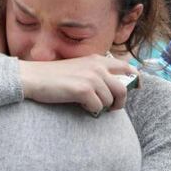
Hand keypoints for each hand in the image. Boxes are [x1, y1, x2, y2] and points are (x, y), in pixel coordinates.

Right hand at [19, 54, 138, 114]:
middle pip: (123, 88)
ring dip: (102, 107)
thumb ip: (95, 72)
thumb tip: (113, 84)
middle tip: (112, 108)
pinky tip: (81, 107)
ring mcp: (91, 77)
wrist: (32, 78)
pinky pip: (98, 107)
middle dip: (120, 102)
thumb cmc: (53, 76)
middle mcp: (97, 66)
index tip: (138, 88)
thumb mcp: (78, 68)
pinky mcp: (83, 89)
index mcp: (97, 60)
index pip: (127, 68)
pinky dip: (91, 111)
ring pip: (110, 101)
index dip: (136, 80)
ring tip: (90, 106)